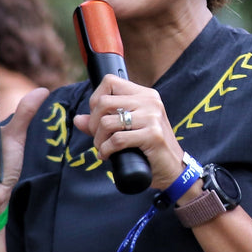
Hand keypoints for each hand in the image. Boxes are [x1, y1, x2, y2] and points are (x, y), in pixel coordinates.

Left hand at [72, 74, 186, 189]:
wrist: (173, 170)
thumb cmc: (149, 150)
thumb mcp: (127, 131)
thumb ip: (103, 123)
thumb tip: (78, 119)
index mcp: (145, 95)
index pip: (110, 81)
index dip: (96, 99)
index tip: (98, 117)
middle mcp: (150, 101)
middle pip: (104, 102)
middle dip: (94, 124)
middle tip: (99, 138)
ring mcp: (152, 117)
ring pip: (107, 122)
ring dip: (98, 140)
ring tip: (103, 149)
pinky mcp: (153, 135)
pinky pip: (116, 139)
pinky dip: (106, 150)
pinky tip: (108, 156)